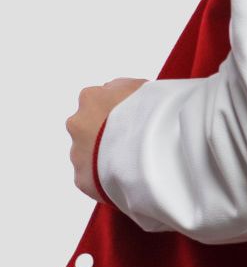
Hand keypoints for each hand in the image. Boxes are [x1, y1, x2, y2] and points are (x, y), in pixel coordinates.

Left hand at [66, 77, 147, 202]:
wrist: (146, 147)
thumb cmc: (149, 112)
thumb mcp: (142, 86)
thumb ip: (126, 89)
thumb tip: (120, 92)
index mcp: (91, 98)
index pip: (100, 101)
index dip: (118, 110)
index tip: (135, 117)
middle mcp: (77, 124)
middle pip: (90, 128)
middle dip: (107, 134)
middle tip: (134, 141)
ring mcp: (77, 153)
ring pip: (91, 154)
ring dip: (107, 156)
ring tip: (135, 162)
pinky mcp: (83, 179)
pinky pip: (94, 179)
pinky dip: (107, 179)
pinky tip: (129, 178)